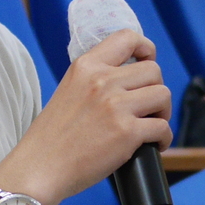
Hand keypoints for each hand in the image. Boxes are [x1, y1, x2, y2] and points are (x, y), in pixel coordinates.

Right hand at [0, 30, 172, 204]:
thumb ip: (95, 80)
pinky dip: (164, 138)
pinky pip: (163, 127)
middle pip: (153, 70)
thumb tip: (127, 80)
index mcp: (86, 66)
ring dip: (162, 112)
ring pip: (162, 95)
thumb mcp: (68, 90)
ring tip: (150, 125)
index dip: (146, 48)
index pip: (128, 37)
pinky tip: (154, 145)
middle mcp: (102, 80)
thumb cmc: (52, 137)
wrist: (40, 167)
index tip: (147, 61)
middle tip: (148, 108)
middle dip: (156, 89)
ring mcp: (116, 106)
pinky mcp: (127, 132)